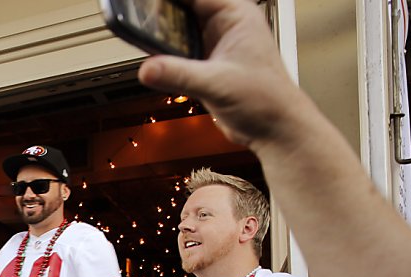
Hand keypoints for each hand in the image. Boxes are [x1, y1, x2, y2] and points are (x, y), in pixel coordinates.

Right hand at [136, 0, 297, 150]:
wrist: (274, 129)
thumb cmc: (268, 100)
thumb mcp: (218, 84)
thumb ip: (180, 75)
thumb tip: (148, 68)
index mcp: (235, 15)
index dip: (169, 1)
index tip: (144, 5)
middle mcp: (224, 24)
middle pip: (182, 7)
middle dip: (160, 12)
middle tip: (136, 17)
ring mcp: (213, 43)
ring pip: (177, 27)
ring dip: (159, 32)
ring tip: (138, 33)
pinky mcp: (205, 63)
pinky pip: (177, 49)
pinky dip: (163, 52)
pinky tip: (151, 56)